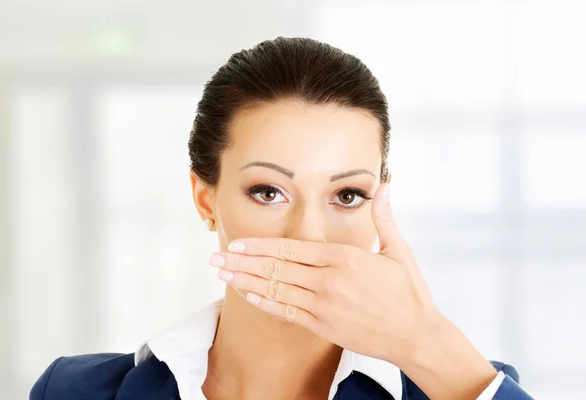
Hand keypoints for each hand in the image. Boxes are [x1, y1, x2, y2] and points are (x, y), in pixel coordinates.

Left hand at [209, 181, 498, 398]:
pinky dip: (266, 303)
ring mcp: (324, 305)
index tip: (236, 243)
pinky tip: (248, 296)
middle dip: (242, 263)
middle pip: (276, 268)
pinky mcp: (324, 326)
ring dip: (246, 281)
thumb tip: (385, 184)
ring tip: (222, 275)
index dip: (260, 247)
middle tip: (215, 259)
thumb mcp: (397, 250)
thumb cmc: (409, 292)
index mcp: (343, 258)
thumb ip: (383, 217)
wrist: (417, 335)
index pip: (291, 249)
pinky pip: (288, 312)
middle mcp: (328, 280)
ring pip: (276, 290)